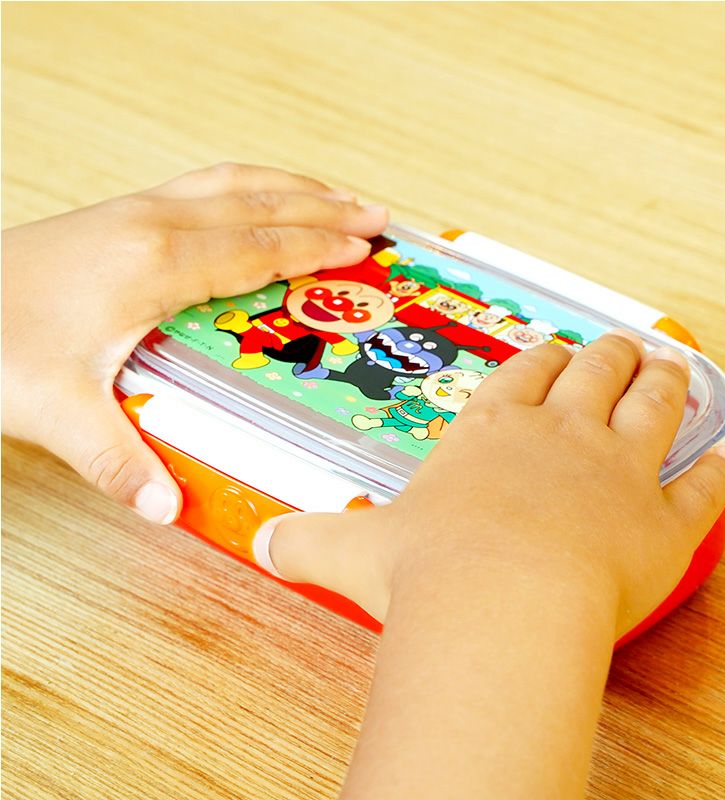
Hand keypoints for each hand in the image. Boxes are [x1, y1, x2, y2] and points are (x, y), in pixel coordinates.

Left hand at [2, 163, 387, 523]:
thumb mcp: (56, 413)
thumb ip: (118, 461)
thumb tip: (167, 507)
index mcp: (153, 264)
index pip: (258, 248)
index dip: (317, 248)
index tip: (365, 250)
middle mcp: (152, 224)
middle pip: (260, 203)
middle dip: (326, 206)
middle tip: (378, 214)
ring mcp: (134, 211)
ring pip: (233, 184)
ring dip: (294, 187)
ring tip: (339, 195)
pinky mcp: (120, 215)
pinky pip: (206, 188)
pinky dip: (253, 188)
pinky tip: (263, 203)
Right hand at [266, 330, 724, 635]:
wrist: (496, 606)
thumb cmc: (427, 570)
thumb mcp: (354, 548)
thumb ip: (308, 538)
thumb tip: (262, 542)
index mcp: (491, 432)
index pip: (522, 375)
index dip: (540, 359)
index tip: (551, 349)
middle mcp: (558, 434)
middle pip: (593, 373)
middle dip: (606, 354)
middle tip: (616, 344)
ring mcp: (616, 470)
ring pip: (652, 404)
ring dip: (662, 380)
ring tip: (669, 364)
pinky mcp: (660, 521)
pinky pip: (699, 484)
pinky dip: (714, 468)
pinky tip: (723, 455)